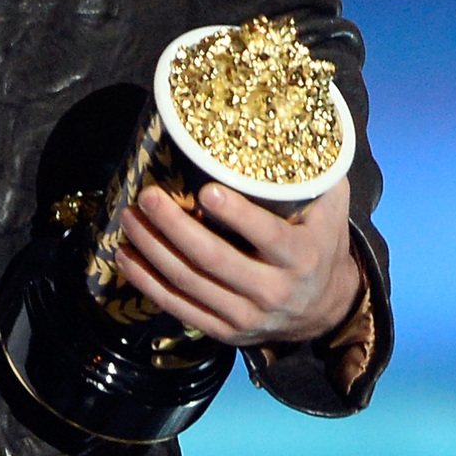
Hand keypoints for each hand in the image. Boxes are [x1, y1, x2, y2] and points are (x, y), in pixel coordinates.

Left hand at [114, 176, 357, 348]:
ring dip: (152, 250)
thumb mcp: (330, 209)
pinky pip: (178, 307)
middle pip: (214, 260)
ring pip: (189, 283)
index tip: (205, 190)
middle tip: (148, 197)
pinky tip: (125, 256)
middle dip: (175, 227)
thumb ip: (316, 173)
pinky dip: (147, 283)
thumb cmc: (319, 243)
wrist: (325, 309)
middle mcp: (274, 291)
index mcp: (301, 257)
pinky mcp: (224, 331)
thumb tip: (292, 124)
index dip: (236, 215)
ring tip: (130, 219)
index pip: (267, 236)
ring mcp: (247, 316)